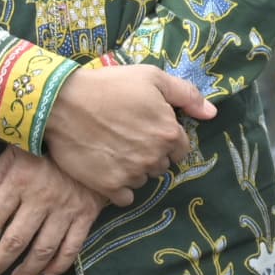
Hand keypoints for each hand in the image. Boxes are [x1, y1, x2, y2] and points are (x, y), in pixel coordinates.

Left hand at [0, 145, 108, 274]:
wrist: (91, 138)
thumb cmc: (45, 146)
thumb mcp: (13, 153)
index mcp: (19, 182)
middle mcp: (40, 199)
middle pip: (15, 240)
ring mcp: (65, 209)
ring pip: (43, 249)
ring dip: (27, 269)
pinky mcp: (86, 215)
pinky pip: (72, 247)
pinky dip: (59, 265)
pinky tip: (47, 273)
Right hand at [43, 62, 211, 200]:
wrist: (62, 102)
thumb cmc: (109, 86)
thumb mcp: (152, 78)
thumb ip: (187, 95)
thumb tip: (212, 113)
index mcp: (170, 133)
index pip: (181, 148)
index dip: (166, 139)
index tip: (146, 129)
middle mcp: (155, 157)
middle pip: (162, 165)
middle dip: (151, 154)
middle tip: (128, 137)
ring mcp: (132, 174)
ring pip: (143, 179)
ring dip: (134, 169)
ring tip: (114, 149)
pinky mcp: (109, 187)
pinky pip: (125, 197)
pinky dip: (119, 187)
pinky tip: (107, 168)